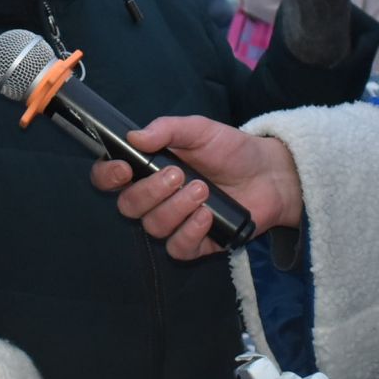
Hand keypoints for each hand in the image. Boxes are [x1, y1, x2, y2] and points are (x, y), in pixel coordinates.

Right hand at [89, 115, 301, 259]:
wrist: (270, 174)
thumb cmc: (231, 150)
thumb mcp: (200, 130)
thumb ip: (167, 129)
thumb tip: (135, 136)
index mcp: (148, 169)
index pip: (110, 179)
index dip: (108, 177)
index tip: (125, 170)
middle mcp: (156, 198)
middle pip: (129, 206)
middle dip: (151, 192)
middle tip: (179, 174)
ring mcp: (175, 222)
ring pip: (153, 227)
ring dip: (176, 208)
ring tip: (202, 190)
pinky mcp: (196, 243)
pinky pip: (177, 248)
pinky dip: (189, 232)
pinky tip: (206, 216)